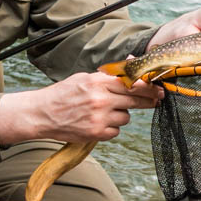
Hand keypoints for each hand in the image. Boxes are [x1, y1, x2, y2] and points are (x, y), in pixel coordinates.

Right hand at [0, 72, 161, 145]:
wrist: (42, 114)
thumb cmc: (63, 93)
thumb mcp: (84, 78)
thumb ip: (107, 76)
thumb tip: (131, 67)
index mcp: (97, 81)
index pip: (131, 83)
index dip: (148, 87)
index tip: (158, 89)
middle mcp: (100, 99)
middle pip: (134, 100)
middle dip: (147, 101)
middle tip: (155, 100)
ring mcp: (99, 117)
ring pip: (125, 117)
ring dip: (121, 114)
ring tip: (105, 111)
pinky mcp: (96, 133)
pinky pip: (115, 130)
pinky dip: (111, 127)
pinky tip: (98, 122)